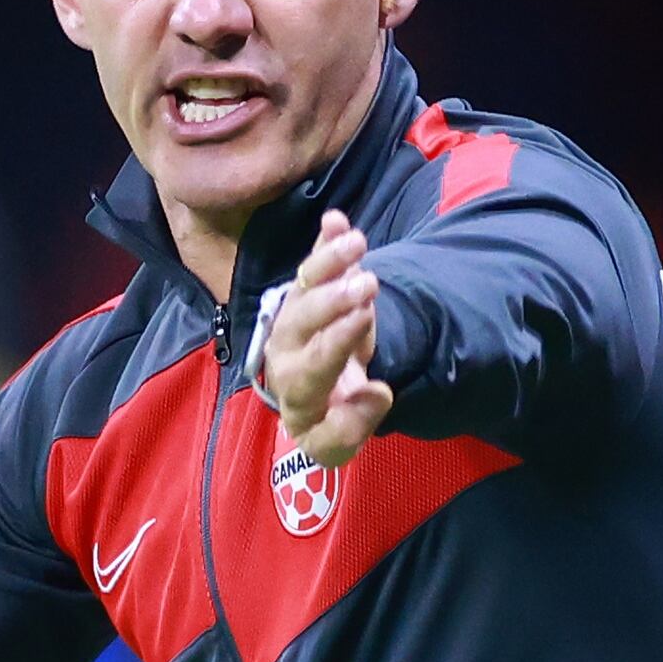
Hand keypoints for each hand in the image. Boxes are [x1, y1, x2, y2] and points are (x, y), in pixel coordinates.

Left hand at [260, 210, 394, 467]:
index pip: (309, 371)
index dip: (335, 348)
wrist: (323, 394)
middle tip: (366, 286)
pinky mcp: (304, 294)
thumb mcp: (340, 441)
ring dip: (327, 264)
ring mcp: (292, 320)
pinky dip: (324, 242)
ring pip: (302, 288)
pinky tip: (335, 220)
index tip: (365, 319)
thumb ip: (351, 428)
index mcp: (295, 392)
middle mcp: (286, 353)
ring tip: (356, 244)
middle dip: (331, 303)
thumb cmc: (333, 418)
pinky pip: (311, 265)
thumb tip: (376, 392)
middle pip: (299, 324)